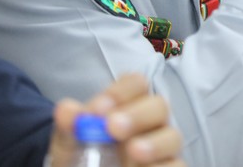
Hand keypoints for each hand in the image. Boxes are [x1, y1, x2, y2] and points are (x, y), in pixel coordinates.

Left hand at [48, 73, 183, 166]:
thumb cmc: (82, 151)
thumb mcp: (71, 138)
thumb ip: (70, 123)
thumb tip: (65, 110)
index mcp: (129, 104)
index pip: (136, 84)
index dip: (120, 92)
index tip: (97, 109)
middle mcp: (151, 121)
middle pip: (158, 106)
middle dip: (137, 115)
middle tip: (113, 127)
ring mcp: (163, 146)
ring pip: (173, 137)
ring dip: (154, 143)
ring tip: (133, 151)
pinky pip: (177, 165)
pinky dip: (163, 166)